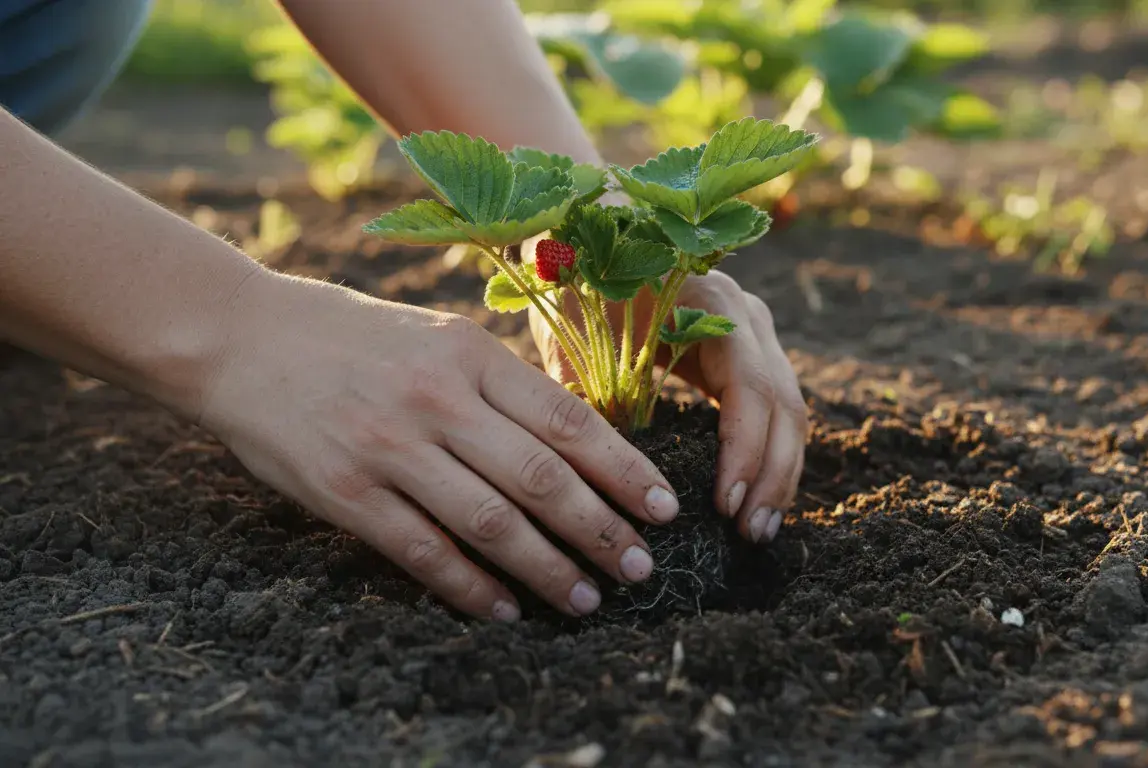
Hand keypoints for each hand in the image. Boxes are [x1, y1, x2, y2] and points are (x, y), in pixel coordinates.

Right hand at [196, 271, 680, 620]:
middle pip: (541, 479)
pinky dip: (471, 588)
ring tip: (587, 599)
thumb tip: (578, 440)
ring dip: (548, 569)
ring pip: (491, 523)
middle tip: (640, 568)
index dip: (624, 470)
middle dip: (602, 530)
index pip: (569, 420)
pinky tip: (506, 609)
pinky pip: (424, 553)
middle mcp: (437, 400)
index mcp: (469, 355)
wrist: (240, 336)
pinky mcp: (345, 493)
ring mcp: (389, 449)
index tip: (663, 507)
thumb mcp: (436, 337)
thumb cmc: (351, 337)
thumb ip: (499, 384)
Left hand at [531, 270, 808, 543]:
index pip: (750, 387)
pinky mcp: (745, 360)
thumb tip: (600, 473)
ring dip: (778, 474)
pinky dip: (767, 459)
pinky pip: (772, 413)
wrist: (590, 237)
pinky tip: (752, 503)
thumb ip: (588, 393)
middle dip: (772, 475)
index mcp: (715, 303)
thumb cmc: (578, 282)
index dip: (744, 450)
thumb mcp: (575, 332)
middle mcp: (748, 318)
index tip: (723, 505)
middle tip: (751, 534)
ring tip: (757, 530)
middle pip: (784, 405)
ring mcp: (754, 337)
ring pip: (788, 413)